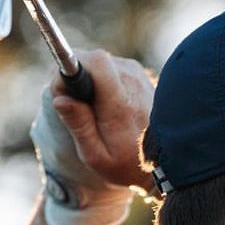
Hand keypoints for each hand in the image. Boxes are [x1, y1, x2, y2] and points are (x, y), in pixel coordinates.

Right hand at [50, 49, 154, 191]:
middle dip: (76, 76)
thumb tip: (60, 98)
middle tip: (76, 106)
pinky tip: (108, 107)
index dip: (70, 68)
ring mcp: (139, 76)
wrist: (165, 165)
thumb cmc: (127, 165)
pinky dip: (103, 82)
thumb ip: (79, 126)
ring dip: (90, 81)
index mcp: (120, 102)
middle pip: (93, 59)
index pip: (94, 61)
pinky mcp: (141, 75)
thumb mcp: (96, 156)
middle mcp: (133, 82)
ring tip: (95, 112)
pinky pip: (112, 68)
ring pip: (101, 62)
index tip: (62, 91)